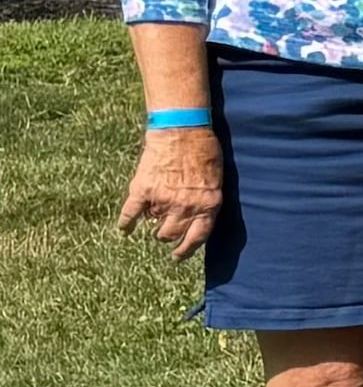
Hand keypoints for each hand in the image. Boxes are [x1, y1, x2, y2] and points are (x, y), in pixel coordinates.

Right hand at [118, 125, 220, 260]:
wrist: (181, 130)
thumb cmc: (204, 151)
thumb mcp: (215, 180)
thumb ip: (206, 200)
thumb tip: (197, 215)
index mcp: (208, 205)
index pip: (197, 237)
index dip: (186, 249)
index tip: (177, 256)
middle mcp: (186, 207)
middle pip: (172, 233)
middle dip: (168, 235)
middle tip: (163, 233)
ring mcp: (163, 200)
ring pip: (154, 225)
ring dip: (152, 225)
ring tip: (152, 221)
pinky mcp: (143, 190)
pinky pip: (131, 213)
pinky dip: (125, 222)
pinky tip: (123, 229)